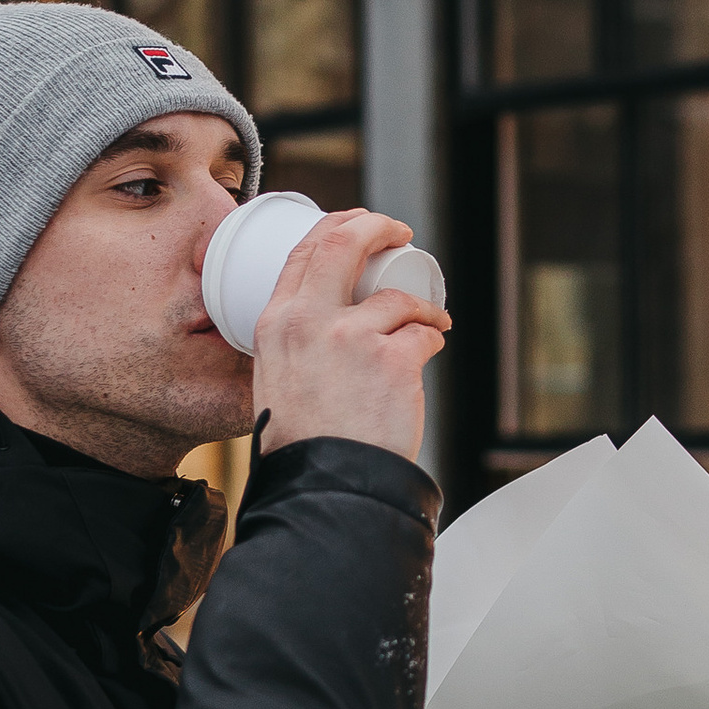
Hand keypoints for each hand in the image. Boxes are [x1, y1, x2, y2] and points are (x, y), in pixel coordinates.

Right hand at [250, 209, 447, 466]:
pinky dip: (432, 338)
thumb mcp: (276, 381)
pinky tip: (431, 349)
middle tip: (398, 231)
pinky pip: (425, 334)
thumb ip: (296, 348)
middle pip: (343, 245)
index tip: (356, 223)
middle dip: (376, 226)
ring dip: (422, 308)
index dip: (334, 227)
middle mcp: (308, 322)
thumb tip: (329, 328)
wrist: (326, 484)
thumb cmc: (305, 443)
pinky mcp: (393, 360)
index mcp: (276, 325)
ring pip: (398, 298)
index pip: (302, 253)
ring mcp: (351, 338)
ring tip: (431, 323)